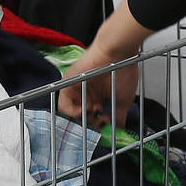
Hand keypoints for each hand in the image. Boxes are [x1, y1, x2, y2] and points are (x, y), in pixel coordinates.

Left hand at [55, 2, 152, 127]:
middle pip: (81, 115)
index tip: (105, 125)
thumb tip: (118, 131)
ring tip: (90, 115)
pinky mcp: (67, 83)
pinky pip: (64, 103)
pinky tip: (82, 111)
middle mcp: (86, 92)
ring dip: (80, 118)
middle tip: (97, 122)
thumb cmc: (122, 72)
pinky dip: (71, 111)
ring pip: (71, 111)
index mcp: (98, 96)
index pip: (93, 116)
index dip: (98, 124)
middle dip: (89, 122)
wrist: (117, 54)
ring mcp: (76, 88)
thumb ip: (118, 117)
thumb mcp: (122, 101)